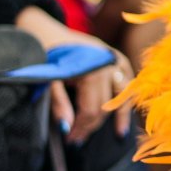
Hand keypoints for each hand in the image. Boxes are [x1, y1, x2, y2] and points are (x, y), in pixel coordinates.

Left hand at [15, 6, 132, 142]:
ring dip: (120, 114)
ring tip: (119, 133)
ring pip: (123, 94)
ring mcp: (115, 60)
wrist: (43, 29)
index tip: (70, 140)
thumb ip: (58, 104)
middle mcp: (109, 65)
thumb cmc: (43, 53)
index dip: (81, 128)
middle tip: (77, 140)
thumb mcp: (47, 79)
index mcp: (93, 71)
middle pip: (106, 106)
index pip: (92, 110)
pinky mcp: (115, 56)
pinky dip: (125, 94)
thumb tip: (67, 128)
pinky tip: (123, 107)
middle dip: (92, 126)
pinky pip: (127, 79)